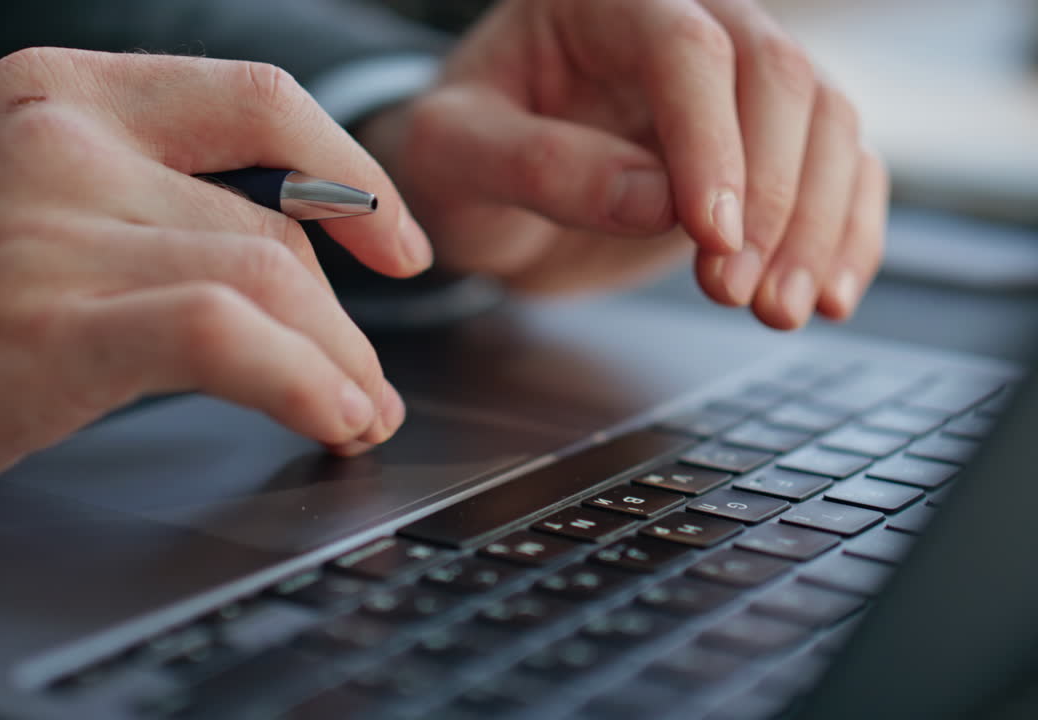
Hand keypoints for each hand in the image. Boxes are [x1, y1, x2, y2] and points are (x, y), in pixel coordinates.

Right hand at [0, 48, 430, 514]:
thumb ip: (126, 201)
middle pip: (277, 218)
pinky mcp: (42, 325)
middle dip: (346, 318)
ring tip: (355, 414)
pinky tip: (324, 417)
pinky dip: (300, 380)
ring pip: (270, 273)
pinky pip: (224, 335)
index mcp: (61, 92)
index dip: (354, 172)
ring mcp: (51, 226)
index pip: (260, 98)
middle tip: (368, 383)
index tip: (396, 245)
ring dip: (339, 361)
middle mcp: (62, 138)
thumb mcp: (1, 192)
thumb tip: (261, 269)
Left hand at [360, 0, 887, 328]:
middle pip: (776, 76)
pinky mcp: (762, 148)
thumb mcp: (456, 157)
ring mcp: (731, 88)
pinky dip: (846, 233)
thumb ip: (543, 167)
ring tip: (778, 310)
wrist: (478, 190)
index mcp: (599, 5)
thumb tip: (658, 200)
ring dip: (816, 223)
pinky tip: (829, 295)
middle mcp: (681, 25)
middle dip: (773, 192)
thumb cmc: (455, 158)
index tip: (710, 232)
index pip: (683, 47)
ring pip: (825, 119)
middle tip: (738, 291)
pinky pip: (839, 168)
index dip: (709, 138)